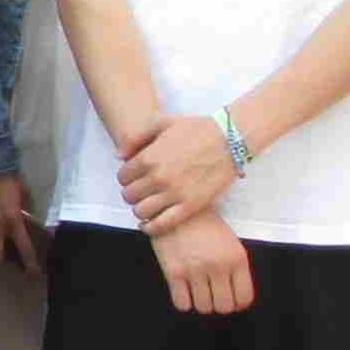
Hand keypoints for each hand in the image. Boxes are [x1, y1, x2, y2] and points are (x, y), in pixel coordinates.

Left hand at [118, 113, 236, 232]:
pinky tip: (149, 223)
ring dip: (140, 209)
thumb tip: (118, 156)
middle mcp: (158, 178)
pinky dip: (151, 227)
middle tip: (140, 191)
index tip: (134, 177)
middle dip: (131, 193)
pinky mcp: (190, 206)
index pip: (122, 177)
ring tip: (147, 204)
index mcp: (148, 157)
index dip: (126, 177)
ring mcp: (174, 194)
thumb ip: (136, 137)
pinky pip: (162, 225)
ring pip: (141, 212)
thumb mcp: (162, 122)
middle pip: (129, 196)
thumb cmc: (197, 129)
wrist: (230, 139)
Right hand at [155, 211, 254, 317]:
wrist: (176, 209)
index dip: (238, 304)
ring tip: (198, 290)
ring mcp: (195, 270)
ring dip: (201, 302)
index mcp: (237, 258)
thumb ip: (236, 269)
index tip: (231, 300)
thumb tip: (236, 301)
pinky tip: (184, 290)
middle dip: (219, 304)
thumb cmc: (206, 227)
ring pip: (203, 308)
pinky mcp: (173, 272)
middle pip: (223, 307)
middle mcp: (218, 266)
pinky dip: (184, 301)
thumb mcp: (231, 243)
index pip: (244, 298)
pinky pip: (182, 304)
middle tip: (213, 294)